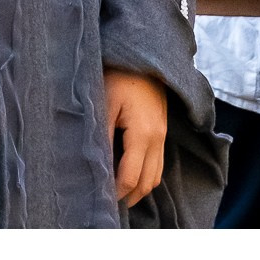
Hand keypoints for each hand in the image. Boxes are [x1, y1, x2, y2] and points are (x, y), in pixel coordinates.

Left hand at [104, 69, 167, 206]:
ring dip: (139, 188)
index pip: (130, 178)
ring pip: (156, 175)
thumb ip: (102, 139)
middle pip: (147, 183)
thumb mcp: (104, 105)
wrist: (142, 55)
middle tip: (107, 203)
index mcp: (143, 135)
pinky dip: (146, 175)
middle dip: (128, 197)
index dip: (115, 193)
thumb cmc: (118, 76)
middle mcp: (158, 139)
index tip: (98, 199)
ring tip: (117, 194)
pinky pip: (158, 162)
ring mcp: (162, 135)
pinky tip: (129, 174)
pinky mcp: (162, 129)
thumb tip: (96, 169)